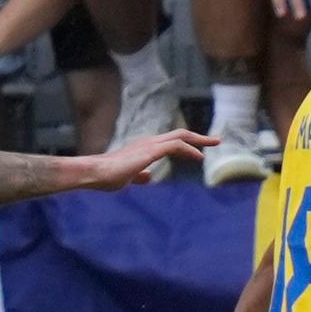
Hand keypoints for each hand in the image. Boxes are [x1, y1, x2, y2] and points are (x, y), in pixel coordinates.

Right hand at [88, 128, 216, 189]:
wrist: (94, 173)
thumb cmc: (106, 176)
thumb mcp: (128, 177)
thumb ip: (139, 175)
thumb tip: (149, 177)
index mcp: (145, 147)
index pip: (171, 141)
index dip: (188, 143)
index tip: (202, 149)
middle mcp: (148, 142)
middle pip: (179, 134)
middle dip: (199, 137)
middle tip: (216, 140)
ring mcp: (149, 144)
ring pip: (180, 136)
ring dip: (199, 140)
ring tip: (215, 144)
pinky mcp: (149, 151)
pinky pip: (175, 146)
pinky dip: (189, 150)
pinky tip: (199, 157)